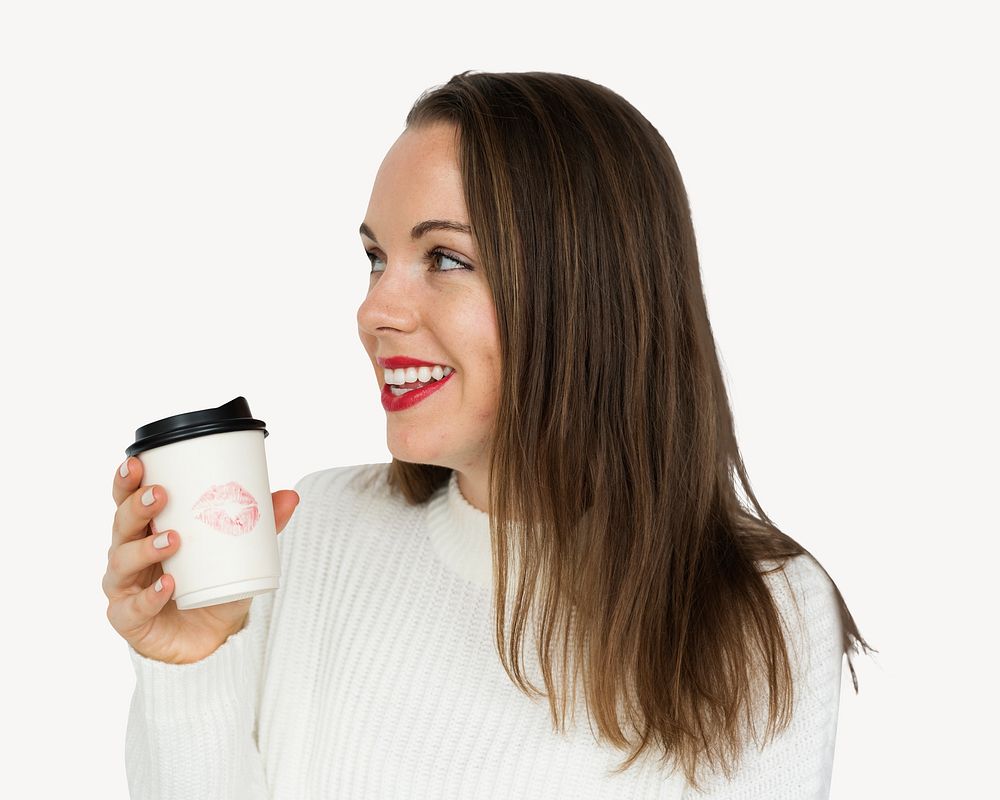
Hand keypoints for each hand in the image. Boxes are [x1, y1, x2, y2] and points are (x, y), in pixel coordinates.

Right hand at [103, 456, 298, 663]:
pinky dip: (152, 595)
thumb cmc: (213, 584)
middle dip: (137, 507)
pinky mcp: (128, 618)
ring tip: (173, 539)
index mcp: (148, 529)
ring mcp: (125, 587)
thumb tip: (291, 496)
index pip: (127, 500)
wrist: (209, 639)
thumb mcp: (239, 553)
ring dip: (147, 548)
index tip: (137, 462)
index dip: (126, 481)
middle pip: (121, 524)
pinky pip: (135, 606)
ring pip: (123, 561)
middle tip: (161, 495)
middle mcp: (128, 553)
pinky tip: (168, 585)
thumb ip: (261, 525)